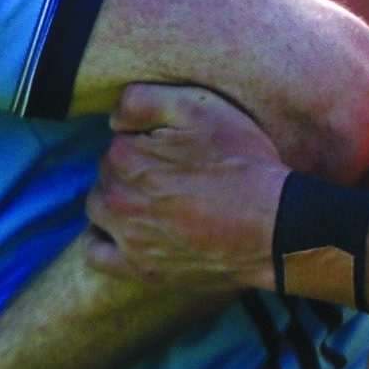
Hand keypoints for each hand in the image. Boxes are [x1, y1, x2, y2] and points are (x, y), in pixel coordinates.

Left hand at [89, 82, 286, 288]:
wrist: (273, 227)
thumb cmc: (242, 163)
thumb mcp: (200, 106)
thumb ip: (143, 99)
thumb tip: (113, 118)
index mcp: (127, 156)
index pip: (118, 140)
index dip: (146, 140)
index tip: (174, 149)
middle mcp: (119, 197)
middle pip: (107, 173)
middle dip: (130, 170)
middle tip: (170, 174)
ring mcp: (127, 237)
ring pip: (98, 208)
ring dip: (116, 199)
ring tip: (150, 200)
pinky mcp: (140, 269)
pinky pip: (95, 253)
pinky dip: (102, 240)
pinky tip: (122, 232)